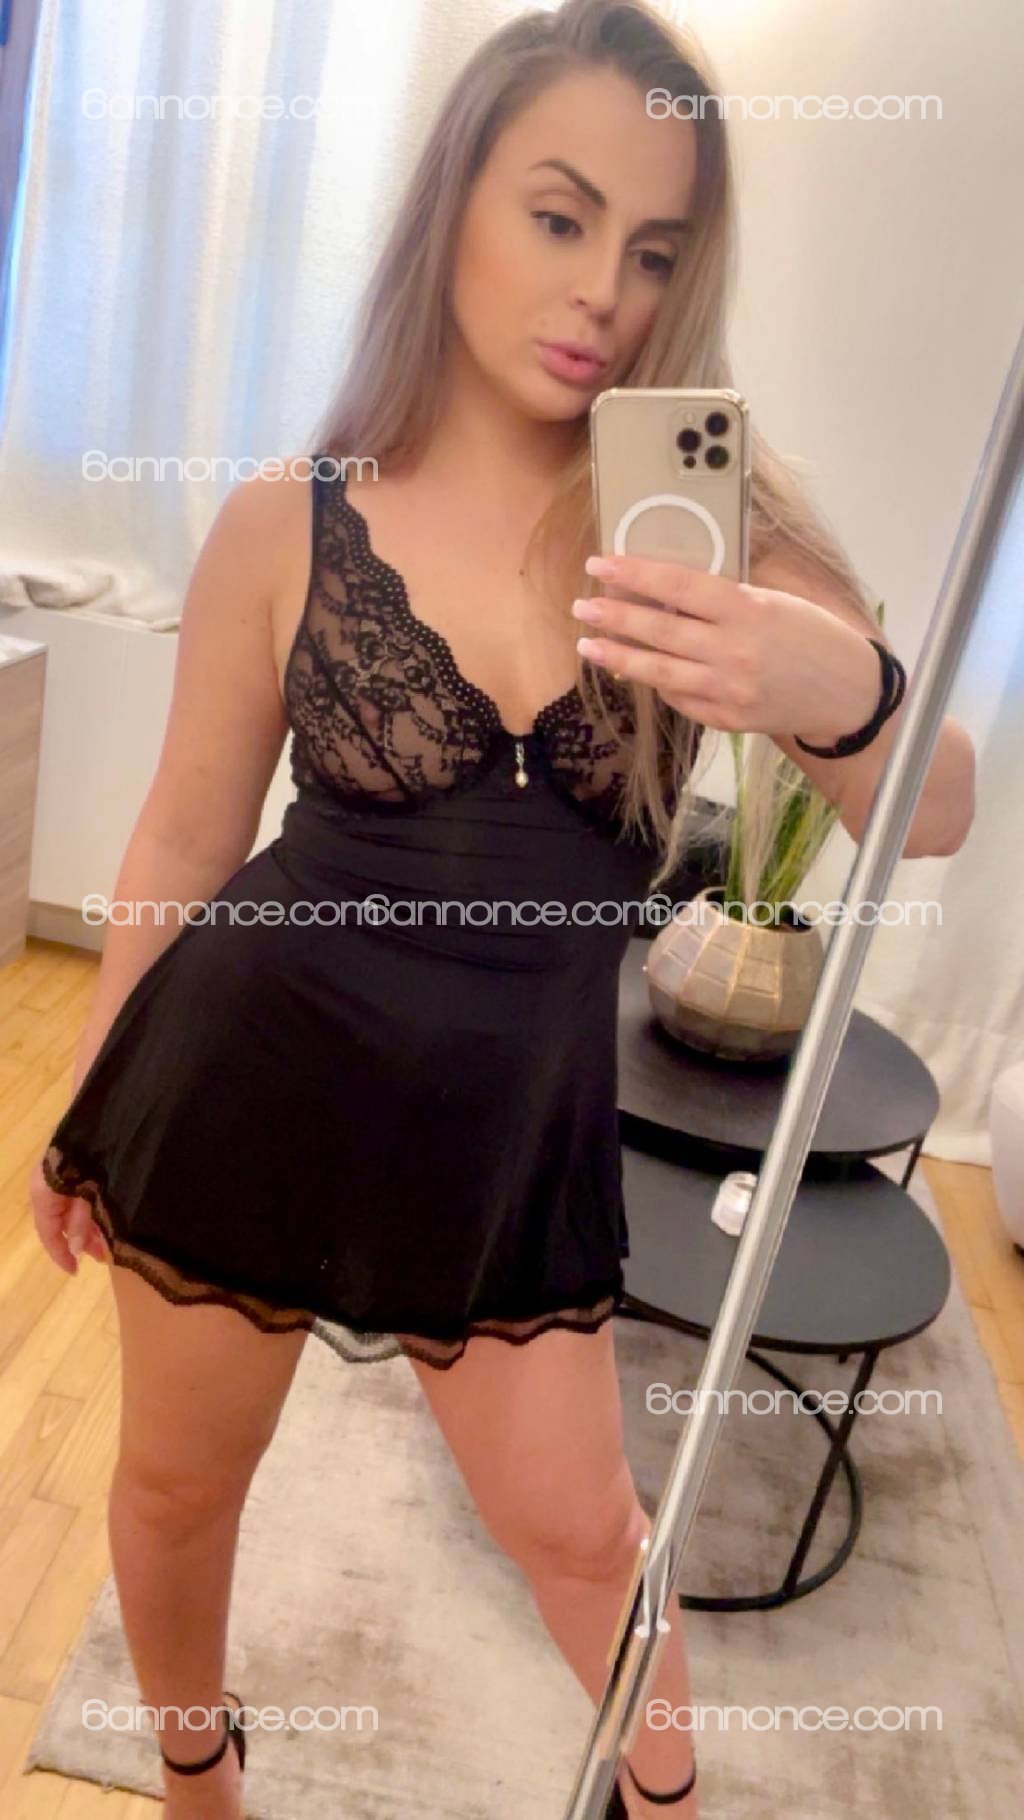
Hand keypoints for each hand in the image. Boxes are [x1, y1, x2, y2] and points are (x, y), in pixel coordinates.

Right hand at [28, 1155, 109, 1273]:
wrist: (104, 1105)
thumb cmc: (94, 1148)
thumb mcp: (87, 1191)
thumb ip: (81, 1220)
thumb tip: (76, 1250)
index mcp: (45, 1190)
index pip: (47, 1231)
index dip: (59, 1254)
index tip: (75, 1271)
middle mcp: (51, 1184)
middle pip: (63, 1222)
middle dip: (83, 1241)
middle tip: (105, 1257)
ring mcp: (66, 1175)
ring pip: (75, 1210)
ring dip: (91, 1227)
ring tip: (112, 1242)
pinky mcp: (81, 1167)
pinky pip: (83, 1196)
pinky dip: (94, 1210)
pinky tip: (111, 1220)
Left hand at [571, 552, 880, 743]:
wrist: (847, 693)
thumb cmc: (813, 636)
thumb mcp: (774, 601)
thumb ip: (723, 598)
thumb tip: (666, 589)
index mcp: (747, 609)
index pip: (678, 585)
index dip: (635, 573)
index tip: (601, 563)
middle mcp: (733, 650)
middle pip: (660, 629)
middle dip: (614, 616)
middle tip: (582, 605)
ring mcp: (727, 689)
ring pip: (659, 670)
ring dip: (619, 656)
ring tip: (588, 644)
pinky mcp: (726, 718)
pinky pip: (679, 698)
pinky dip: (656, 682)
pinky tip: (634, 669)